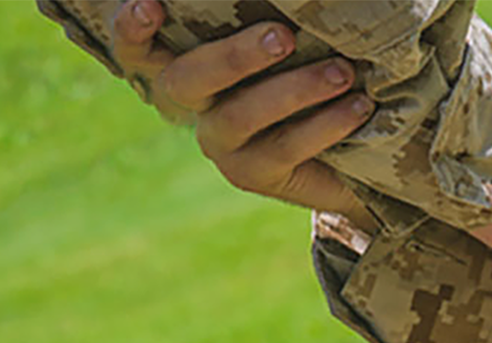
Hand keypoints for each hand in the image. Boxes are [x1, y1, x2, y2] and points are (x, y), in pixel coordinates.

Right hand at [109, 0, 376, 230]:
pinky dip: (326, 123)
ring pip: (240, 115)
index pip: (139, 48)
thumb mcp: (291, 47)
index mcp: (191, 62)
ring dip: (295, 88)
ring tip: (344, 72)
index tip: (150, 4)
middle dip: (233, 56)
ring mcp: (220, 143)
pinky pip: (284, 147)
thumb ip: (272, 26)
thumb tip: (301, 0)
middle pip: (186, 79)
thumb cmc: (317, 77)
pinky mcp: (252, 175)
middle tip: (282, 36)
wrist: (352, 152)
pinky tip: (359, 105)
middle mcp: (195, 103)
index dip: (132, 29)